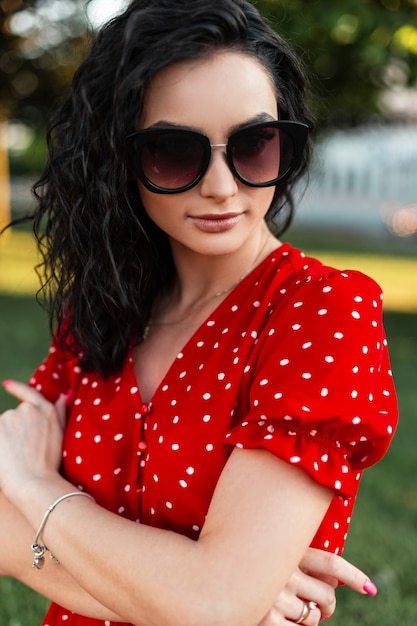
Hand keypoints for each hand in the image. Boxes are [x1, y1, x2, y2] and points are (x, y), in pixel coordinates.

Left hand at [0, 380, 66, 498]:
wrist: (33, 480)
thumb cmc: (49, 463)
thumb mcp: (60, 434)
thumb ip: (60, 412)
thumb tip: (64, 395)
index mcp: (44, 409)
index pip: (28, 392)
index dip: (17, 388)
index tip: (7, 384)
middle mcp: (26, 410)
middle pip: (13, 417)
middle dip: (13, 430)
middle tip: (20, 451)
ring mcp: (9, 418)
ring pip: (2, 427)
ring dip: (4, 438)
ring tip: (12, 457)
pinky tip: (4, 455)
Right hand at [258, 548, 376, 624]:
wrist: (210, 580)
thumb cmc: (247, 562)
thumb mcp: (272, 551)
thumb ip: (299, 558)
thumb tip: (336, 580)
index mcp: (286, 550)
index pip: (331, 564)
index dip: (354, 576)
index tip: (370, 588)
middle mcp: (282, 572)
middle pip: (327, 596)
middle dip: (327, 604)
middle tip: (319, 605)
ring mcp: (274, 598)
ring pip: (315, 617)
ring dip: (311, 618)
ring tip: (293, 609)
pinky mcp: (265, 620)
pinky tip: (284, 619)